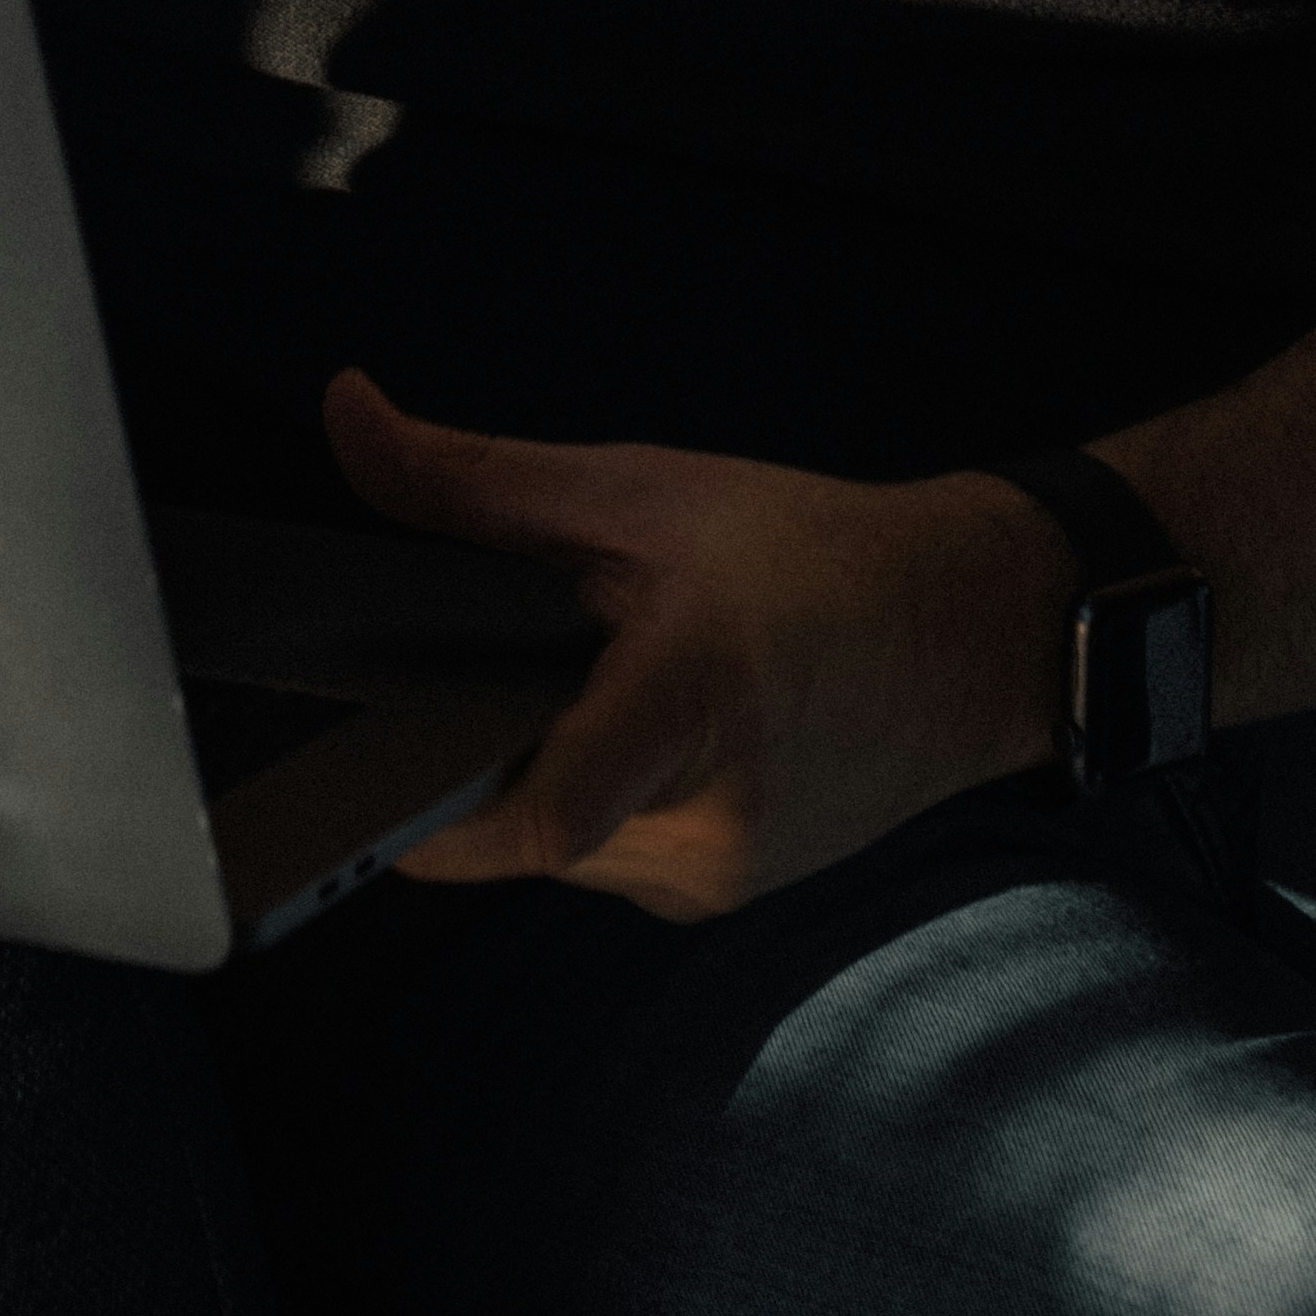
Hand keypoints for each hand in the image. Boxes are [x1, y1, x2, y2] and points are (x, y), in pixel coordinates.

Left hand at [322, 368, 1072, 922]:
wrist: (969, 634)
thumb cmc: (815, 554)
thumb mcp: (639, 489)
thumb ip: (476, 475)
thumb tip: (347, 416)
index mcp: (690, 707)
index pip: (543, 816)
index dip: (437, 812)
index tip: (369, 778)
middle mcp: (705, 827)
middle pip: (516, 828)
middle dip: (478, 756)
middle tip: (489, 673)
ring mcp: (717, 881)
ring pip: (555, 852)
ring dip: (538, 778)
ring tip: (584, 687)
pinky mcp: (722, 899)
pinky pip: (607, 859)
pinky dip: (594, 800)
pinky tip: (631, 729)